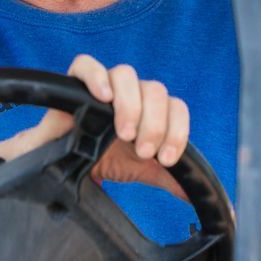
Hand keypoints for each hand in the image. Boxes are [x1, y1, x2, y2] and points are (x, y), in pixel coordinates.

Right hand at [12, 54, 189, 200]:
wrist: (66, 165)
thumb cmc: (104, 159)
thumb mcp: (140, 170)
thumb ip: (168, 178)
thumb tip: (194, 195)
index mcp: (151, 109)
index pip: (176, 107)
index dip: (177, 131)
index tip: (166, 159)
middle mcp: (131, 93)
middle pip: (155, 90)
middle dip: (154, 124)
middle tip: (142, 150)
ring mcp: (104, 84)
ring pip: (126, 75)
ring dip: (130, 105)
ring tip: (123, 133)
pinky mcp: (75, 81)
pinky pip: (85, 65)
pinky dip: (96, 77)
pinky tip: (102, 97)